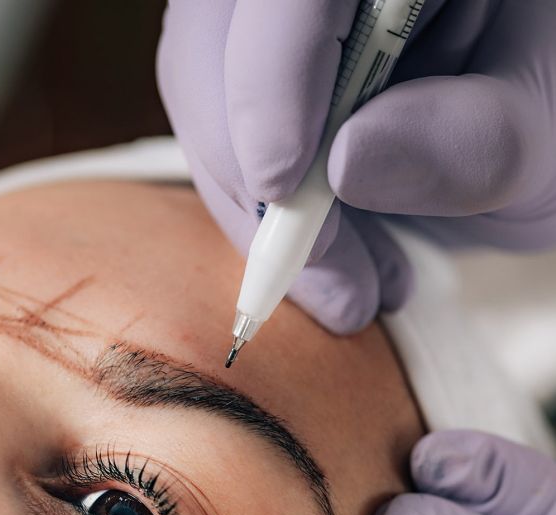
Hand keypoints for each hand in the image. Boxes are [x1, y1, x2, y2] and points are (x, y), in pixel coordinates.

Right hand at [157, 1, 555, 333]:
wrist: (529, 130)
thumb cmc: (552, 118)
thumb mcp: (549, 136)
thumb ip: (474, 142)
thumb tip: (344, 163)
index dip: (270, 79)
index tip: (280, 187)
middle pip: (218, 41)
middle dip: (247, 167)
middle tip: (314, 269)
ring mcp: (283, 22)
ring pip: (202, 86)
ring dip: (250, 203)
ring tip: (340, 281)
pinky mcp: (261, 69)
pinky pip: (215, 125)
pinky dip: (252, 206)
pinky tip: (321, 251)